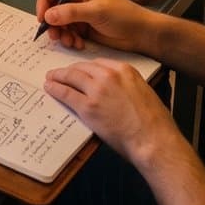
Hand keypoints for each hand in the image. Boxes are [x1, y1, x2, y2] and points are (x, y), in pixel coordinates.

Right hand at [35, 0, 159, 52]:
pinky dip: (68, 39)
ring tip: (70, 42)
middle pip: (51, 5)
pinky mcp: (82, 26)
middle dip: (51, 22)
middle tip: (54, 35)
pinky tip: (78, 44)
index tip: (43, 17)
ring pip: (57, 21)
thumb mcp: (97, 11)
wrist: (141, 34)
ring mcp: (78, 12)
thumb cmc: (123, 15)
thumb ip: (71, 12)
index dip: (44, 0)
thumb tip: (47, 16)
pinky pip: (66, 32)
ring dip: (60, 33)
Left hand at [43, 59, 182, 165]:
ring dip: (58, 76)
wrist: (153, 140)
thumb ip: (127, 85)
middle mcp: (109, 76)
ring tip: (51, 78)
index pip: (97, 64)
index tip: (79, 70)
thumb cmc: (154, 122)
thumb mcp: (144, 91)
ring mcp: (97, 90)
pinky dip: (55, 89)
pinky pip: (66, 93)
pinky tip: (50, 88)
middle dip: (69, 70)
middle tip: (60, 73)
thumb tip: (116, 90)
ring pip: (71, 77)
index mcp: (125, 70)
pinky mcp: (87, 107)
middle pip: (82, 68)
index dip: (85, 68)